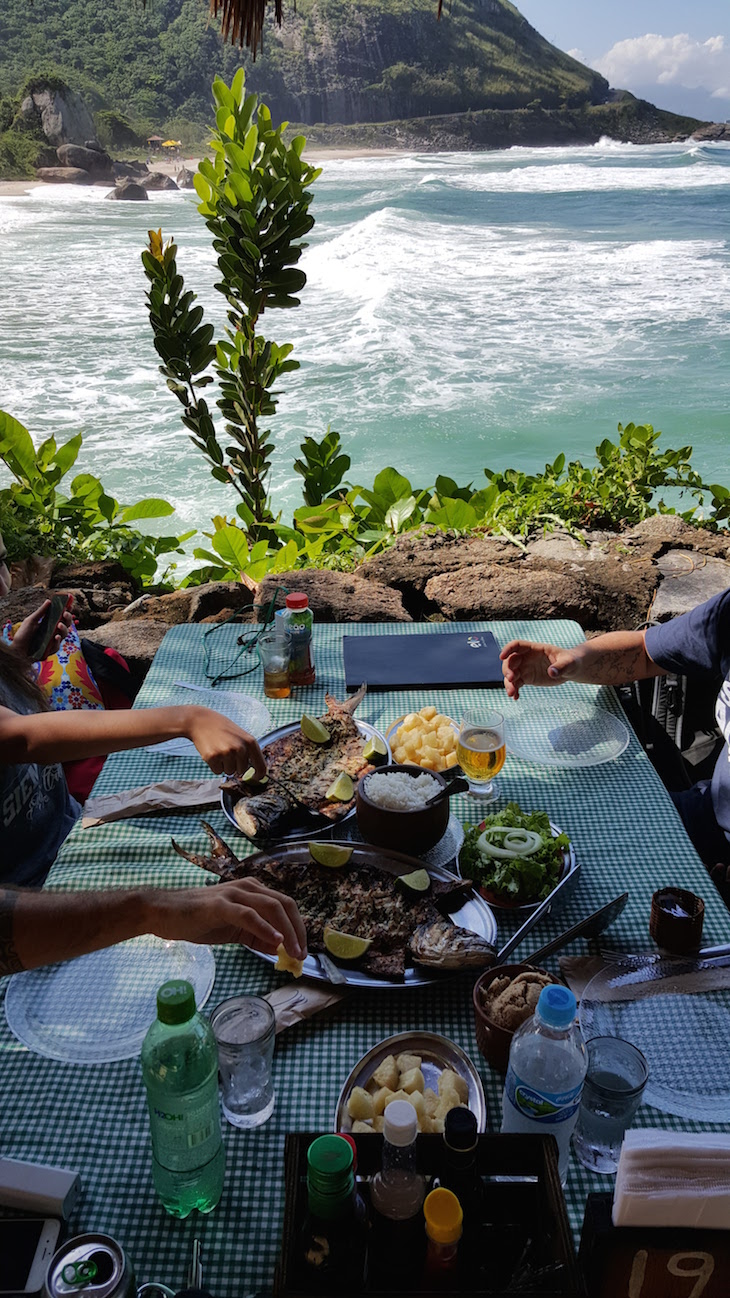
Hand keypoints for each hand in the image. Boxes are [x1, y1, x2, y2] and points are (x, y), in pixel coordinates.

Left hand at [11, 596, 73, 659]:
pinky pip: (57, 645)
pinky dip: (57, 641)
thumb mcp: (31, 621)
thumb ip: (40, 612)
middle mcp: (53, 631)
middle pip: (66, 624)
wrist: (17, 649)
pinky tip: (56, 637)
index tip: (69, 604)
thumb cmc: (23, 635)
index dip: (67, 610)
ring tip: (59, 624)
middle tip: (65, 613)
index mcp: (49, 623)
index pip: (61, 616)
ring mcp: (53, 641)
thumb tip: (49, 601)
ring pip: (64, 634)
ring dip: (64, 629)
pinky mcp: (50, 650)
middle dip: (68, 618)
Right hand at [151, 878, 307, 959]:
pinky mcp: (220, 905)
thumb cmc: (197, 920)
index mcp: (252, 892)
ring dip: (287, 931)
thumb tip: (279, 948)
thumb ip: (255, 937)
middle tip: (302, 955)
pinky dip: (265, 927)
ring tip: (293, 952)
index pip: (285, 905)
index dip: (298, 927)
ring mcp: (233, 894)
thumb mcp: (233, 931)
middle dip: (298, 930)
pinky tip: (275, 940)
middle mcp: (247, 888)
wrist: (164, 913)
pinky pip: (249, 915)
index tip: (302, 951)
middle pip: (284, 904)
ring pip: (271, 907)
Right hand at [184, 707, 266, 778]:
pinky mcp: (213, 758)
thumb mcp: (241, 735)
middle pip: (242, 770)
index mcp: (250, 742)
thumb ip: (249, 750)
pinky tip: (211, 752)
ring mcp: (226, 753)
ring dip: (223, 765)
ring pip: (229, 772)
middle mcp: (240, 748)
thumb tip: (258, 771)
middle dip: (234, 764)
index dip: (259, 775)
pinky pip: (217, 771)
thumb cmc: (222, 728)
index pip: (261, 766)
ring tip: (218, 750)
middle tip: (226, 750)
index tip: (256, 778)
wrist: (200, 721)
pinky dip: (214, 766)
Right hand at [500, 639, 581, 700]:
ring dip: (509, 683)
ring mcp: (526, 668)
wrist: (571, 670)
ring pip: (511, 674)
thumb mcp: (569, 663)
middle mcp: (527, 658)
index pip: (517, 645)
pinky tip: (516, 697)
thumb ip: (561, 667)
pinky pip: (517, 684)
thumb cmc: (571, 661)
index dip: (508, 649)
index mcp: (535, 649)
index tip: (502, 657)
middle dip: (508, 669)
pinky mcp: (528, 678)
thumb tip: (552, 672)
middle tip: (511, 679)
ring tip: (511, 693)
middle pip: (510, 661)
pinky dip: (514, 690)